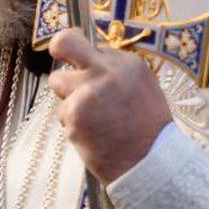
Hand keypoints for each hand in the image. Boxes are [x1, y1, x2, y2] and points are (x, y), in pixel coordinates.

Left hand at [47, 27, 171, 183]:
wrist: (150, 166)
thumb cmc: (148, 130)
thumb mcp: (143, 89)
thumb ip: (117, 72)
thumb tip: (89, 62)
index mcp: (128, 64)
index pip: (93, 46)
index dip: (86, 58)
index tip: (83, 64)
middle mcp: (106, 72)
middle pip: (65, 42)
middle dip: (58, 47)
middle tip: (58, 56)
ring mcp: (88, 92)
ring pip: (58, 82)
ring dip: (69, 98)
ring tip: (92, 118)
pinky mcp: (74, 114)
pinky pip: (62, 112)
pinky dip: (73, 124)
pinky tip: (93, 135)